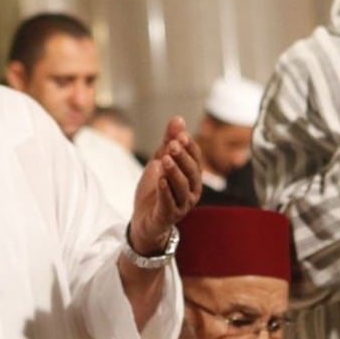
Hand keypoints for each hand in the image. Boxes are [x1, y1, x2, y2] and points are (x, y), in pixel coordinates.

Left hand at [127, 116, 202, 254]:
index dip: (189, 147)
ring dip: (174, 172)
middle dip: (183, 157)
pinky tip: (160, 179)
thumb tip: (178, 118)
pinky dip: (165, 191)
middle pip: (191, 172)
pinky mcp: (168, 216)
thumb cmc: (155, 190)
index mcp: (192, 177)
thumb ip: (168, 142)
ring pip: (182, 187)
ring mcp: (182, 206)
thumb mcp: (160, 162)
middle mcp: (192, 191)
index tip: (180, 134)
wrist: (144, 219)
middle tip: (173, 144)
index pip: (195, 159)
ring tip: (165, 159)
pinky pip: (169, 203)